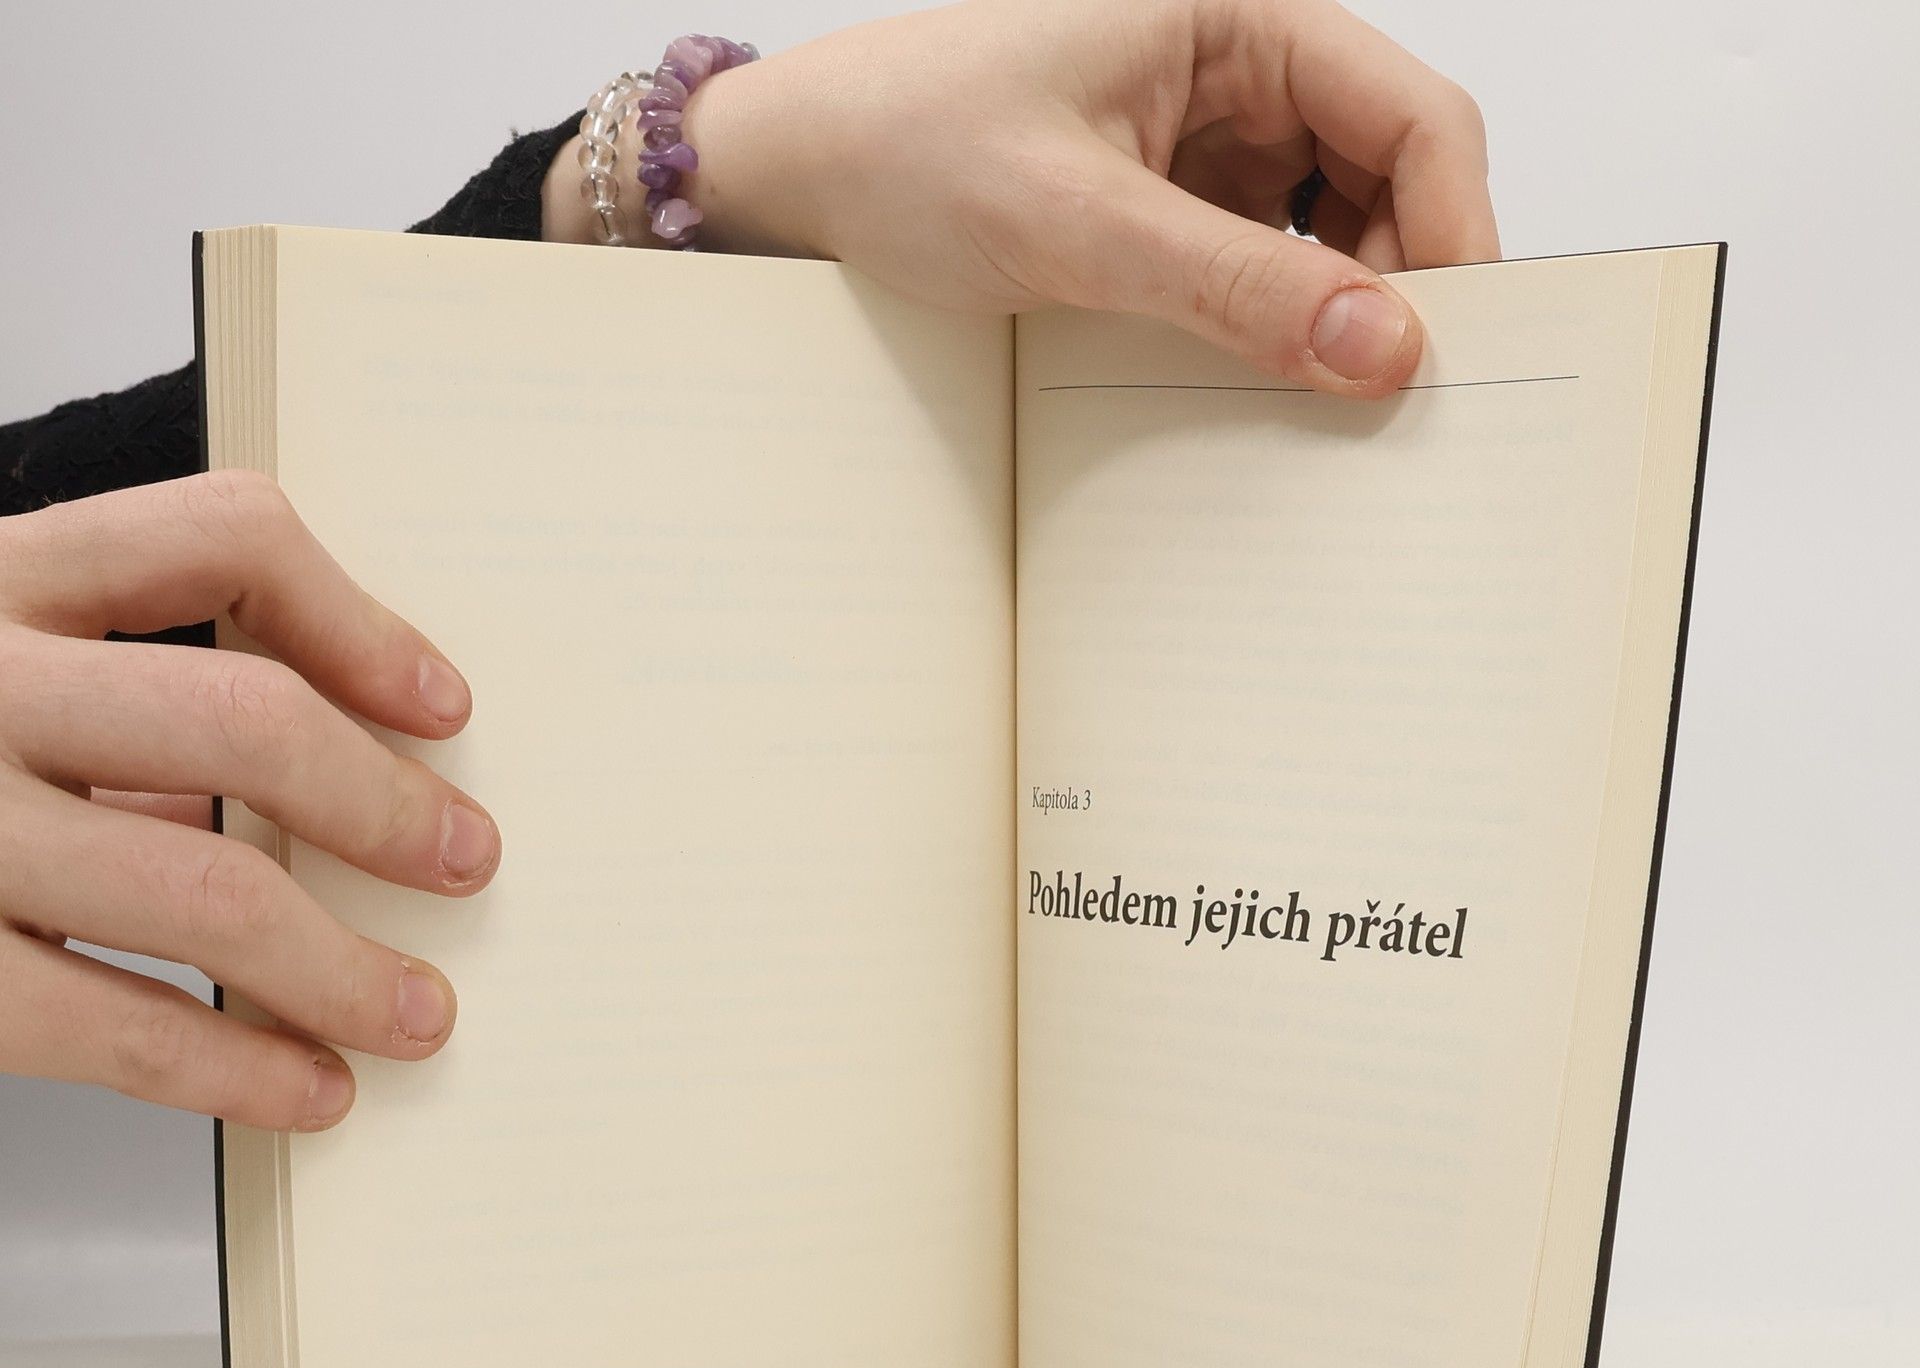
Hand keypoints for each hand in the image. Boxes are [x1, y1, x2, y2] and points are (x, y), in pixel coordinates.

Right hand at [0, 473, 501, 1129]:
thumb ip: (111, 697)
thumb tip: (318, 781)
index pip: (221, 536)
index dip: (359, 620)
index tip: (447, 705)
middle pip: (241, 720)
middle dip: (383, 806)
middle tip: (465, 860)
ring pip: (199, 888)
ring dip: (341, 966)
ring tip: (418, 1013)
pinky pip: (104, 1027)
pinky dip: (230, 1067)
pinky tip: (305, 1090)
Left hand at [686, 0, 1495, 395]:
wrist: (798, 183)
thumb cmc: (905, 147)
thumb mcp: (1078, 223)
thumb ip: (1235, 286)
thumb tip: (1380, 347)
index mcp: (1237, 19)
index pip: (1410, 114)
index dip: (1452, 230)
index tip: (1450, 346)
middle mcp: (1238, 73)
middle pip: (1390, 177)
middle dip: (1400, 284)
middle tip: (1388, 399)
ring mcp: (1208, 146)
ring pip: (1334, 234)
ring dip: (1337, 317)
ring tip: (1319, 405)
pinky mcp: (1171, 211)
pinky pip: (1263, 271)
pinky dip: (1274, 330)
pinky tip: (1260, 389)